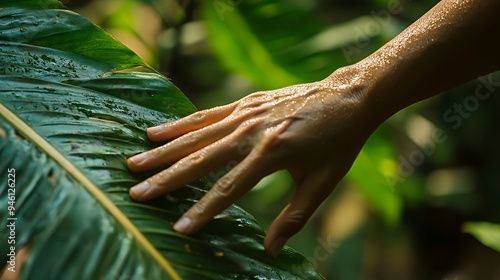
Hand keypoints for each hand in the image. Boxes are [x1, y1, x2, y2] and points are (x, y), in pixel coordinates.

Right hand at [127, 67, 375, 255]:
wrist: (348, 97)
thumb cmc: (338, 143)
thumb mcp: (321, 183)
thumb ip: (294, 217)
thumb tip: (270, 250)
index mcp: (272, 154)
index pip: (229, 189)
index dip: (203, 211)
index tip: (178, 228)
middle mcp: (253, 132)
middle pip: (202, 160)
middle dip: (167, 178)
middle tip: (136, 193)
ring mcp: (246, 114)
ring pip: (197, 134)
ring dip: (164, 149)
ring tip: (134, 161)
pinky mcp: (246, 102)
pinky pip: (206, 114)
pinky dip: (180, 124)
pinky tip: (157, 131)